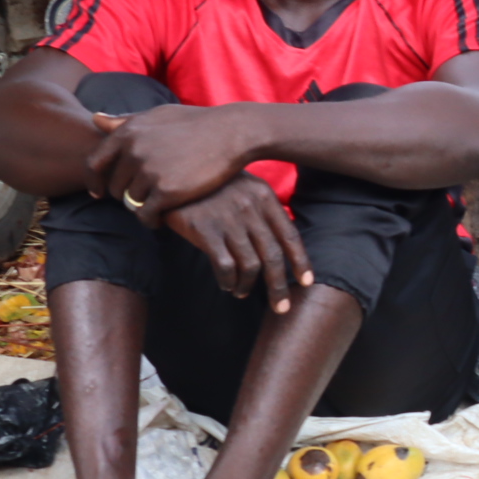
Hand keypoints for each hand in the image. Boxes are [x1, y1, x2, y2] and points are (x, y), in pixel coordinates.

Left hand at [87, 103, 253, 216]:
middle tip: (142, 199)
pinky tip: (161, 220)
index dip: (95, 181)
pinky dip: (151, 221)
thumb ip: (125, 121)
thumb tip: (95, 119)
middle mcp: (133, 152)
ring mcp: (149, 172)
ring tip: (156, 208)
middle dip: (125, 195)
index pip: (95, 163)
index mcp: (127, 133)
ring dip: (141, 207)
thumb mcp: (158, 115)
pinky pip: (146, 215)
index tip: (100, 193)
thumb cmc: (196, 122)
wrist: (232, 133)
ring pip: (131, 202)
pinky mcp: (167, 192)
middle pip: (115, 186)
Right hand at [162, 174, 314, 312]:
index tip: (306, 282)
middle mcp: (250, 208)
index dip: (301, 261)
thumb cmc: (212, 185)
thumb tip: (280, 246)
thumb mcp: (244, 187)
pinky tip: (226, 285)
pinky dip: (228, 281)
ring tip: (242, 292)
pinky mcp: (203, 229)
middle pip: (273, 256)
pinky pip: (224, 266)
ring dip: (248, 286)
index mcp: (265, 196)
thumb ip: (263, 211)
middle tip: (281, 307)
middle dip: (279, 286)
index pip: (290, 235)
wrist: (172, 171)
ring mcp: (227, 219)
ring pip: (250, 265)